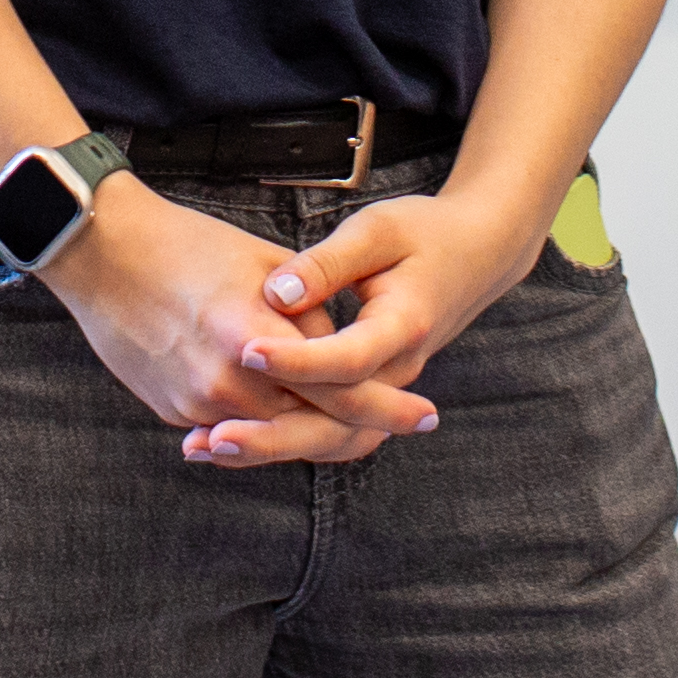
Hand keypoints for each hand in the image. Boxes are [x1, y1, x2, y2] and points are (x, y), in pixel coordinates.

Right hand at [34, 178, 429, 468]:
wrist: (103, 254)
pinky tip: (285, 408)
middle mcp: (227, 384)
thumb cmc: (188, 246)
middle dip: (360, 430)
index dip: (389, 408)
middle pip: (311, 428)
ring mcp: (197, 405)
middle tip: (399, 426)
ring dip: (311, 427)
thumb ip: (310, 314)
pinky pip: (234, 429)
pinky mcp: (174, 412)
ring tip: (348, 416)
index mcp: (257, 339)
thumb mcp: (265, 266)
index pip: (340, 391)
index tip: (426, 413)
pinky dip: (263, 422)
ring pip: (274, 435)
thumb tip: (342, 352)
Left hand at [227, 181, 551, 434]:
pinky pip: (325, 430)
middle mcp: (398, 371)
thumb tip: (278, 293)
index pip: (348, 359)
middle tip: (211, 438)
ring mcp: (384, 389)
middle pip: (337, 424)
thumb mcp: (379, 230)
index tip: (244, 348)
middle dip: (272, 434)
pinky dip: (279, 438)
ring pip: (329, 439)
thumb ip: (329, 263)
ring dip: (268, 447)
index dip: (296, 360)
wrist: (477, 254)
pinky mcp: (368, 393)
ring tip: (201, 447)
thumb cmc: (424, 233)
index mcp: (406, 326)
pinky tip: (223, 438)